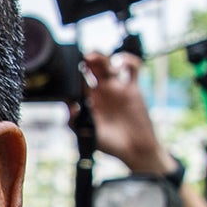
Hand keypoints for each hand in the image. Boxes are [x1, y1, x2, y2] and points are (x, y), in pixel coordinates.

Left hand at [81, 50, 172, 173]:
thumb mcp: (87, 134)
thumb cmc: (110, 145)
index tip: (72, 69)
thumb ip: (75, 122)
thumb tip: (71, 106)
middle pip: (91, 67)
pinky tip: (120, 65)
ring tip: (96, 59)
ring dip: (102, 57)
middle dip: (87, 59)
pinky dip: (127, 61)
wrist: (135, 150)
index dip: (74, 72)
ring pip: (108, 64)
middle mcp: (101, 92)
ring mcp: (116, 88)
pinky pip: (131, 68)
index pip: (78, 80)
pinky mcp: (132, 88)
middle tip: (84, 59)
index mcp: (88, 100)